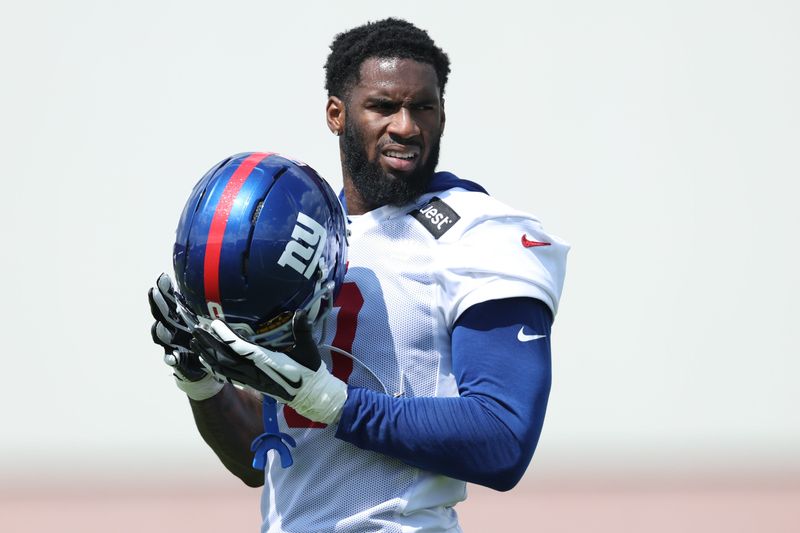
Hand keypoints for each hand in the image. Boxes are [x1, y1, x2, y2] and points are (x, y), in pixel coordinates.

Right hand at [149, 273, 222, 399]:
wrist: (208, 362)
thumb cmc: (207, 335)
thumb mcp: (210, 317)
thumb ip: (210, 302)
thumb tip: (220, 280)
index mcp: (179, 315)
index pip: (169, 299)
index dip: (164, 288)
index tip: (164, 277)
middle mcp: (173, 327)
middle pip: (162, 313)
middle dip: (157, 303)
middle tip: (154, 291)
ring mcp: (173, 344)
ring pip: (162, 336)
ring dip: (161, 331)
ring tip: (160, 325)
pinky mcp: (178, 360)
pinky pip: (173, 359)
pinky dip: (171, 358)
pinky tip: (172, 357)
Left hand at [191, 311, 347, 423]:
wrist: (311, 395)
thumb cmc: (310, 371)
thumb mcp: (309, 349)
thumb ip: (303, 330)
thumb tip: (301, 311)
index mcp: (268, 363)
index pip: (242, 349)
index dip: (227, 337)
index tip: (215, 324)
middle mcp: (256, 373)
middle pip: (226, 359)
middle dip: (210, 345)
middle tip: (197, 331)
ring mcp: (252, 380)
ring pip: (224, 368)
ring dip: (209, 355)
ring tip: (196, 343)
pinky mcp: (252, 384)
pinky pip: (228, 376)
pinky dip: (215, 367)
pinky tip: (207, 361)